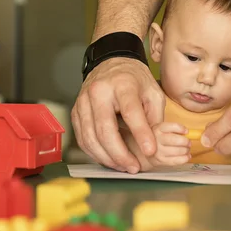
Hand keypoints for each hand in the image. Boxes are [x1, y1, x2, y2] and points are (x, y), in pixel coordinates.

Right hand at [71, 57, 164, 173]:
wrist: (111, 64)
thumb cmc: (134, 80)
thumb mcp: (153, 92)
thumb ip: (154, 116)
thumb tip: (153, 142)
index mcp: (121, 84)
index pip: (130, 112)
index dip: (141, 133)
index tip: (151, 150)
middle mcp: (98, 92)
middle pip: (105, 130)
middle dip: (120, 154)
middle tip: (134, 167)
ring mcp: (83, 102)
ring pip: (90, 138)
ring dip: (107, 158)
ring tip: (124, 166)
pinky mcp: (76, 112)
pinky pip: (83, 139)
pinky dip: (95, 153)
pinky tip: (109, 159)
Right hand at [121, 122, 190, 171]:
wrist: (141, 151)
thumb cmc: (155, 138)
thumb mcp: (159, 128)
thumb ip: (171, 129)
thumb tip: (187, 132)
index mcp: (156, 128)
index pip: (170, 127)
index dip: (180, 128)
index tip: (186, 131)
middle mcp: (155, 139)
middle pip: (175, 140)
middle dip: (185, 142)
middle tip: (188, 142)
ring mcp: (157, 151)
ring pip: (177, 150)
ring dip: (186, 150)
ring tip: (187, 149)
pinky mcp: (160, 161)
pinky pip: (175, 161)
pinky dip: (184, 159)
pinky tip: (187, 156)